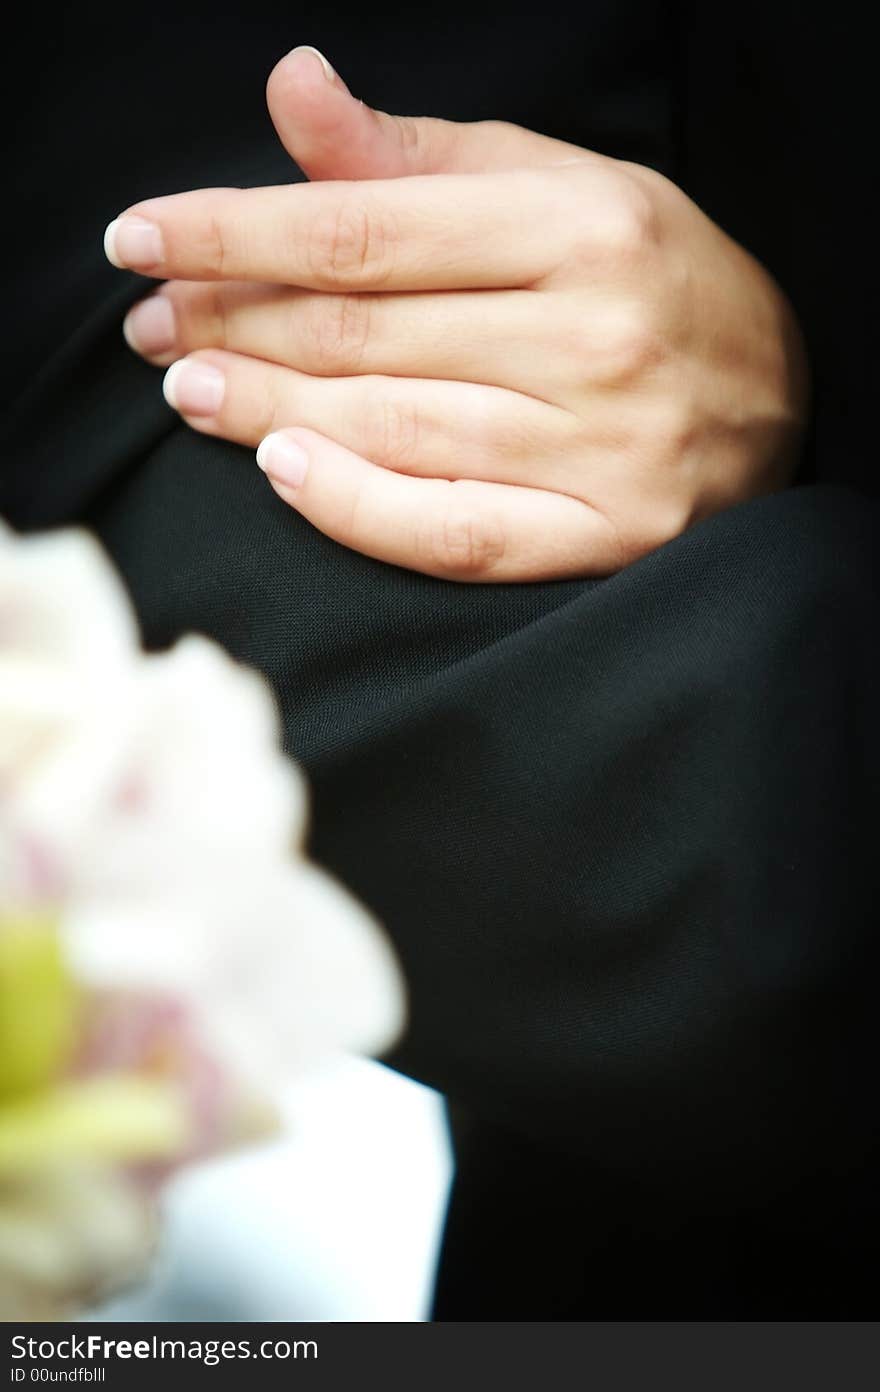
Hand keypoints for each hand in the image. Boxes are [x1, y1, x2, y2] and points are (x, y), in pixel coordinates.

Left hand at [109, 47, 807, 581]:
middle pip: (360, 334)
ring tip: (188, 389)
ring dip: (265, 411)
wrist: (784, 392)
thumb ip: (421, 154)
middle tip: (152, 327)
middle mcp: (592, 337)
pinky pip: (453, 535)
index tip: (143, 239)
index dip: (232, 232)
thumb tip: (293, 91)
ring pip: (392, 430)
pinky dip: (357, 508)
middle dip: (231, 326)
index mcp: (579, 226)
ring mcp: (601, 450)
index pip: (362, 229)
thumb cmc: (655, 281)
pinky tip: (281, 472)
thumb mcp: (559, 185)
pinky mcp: (602, 536)